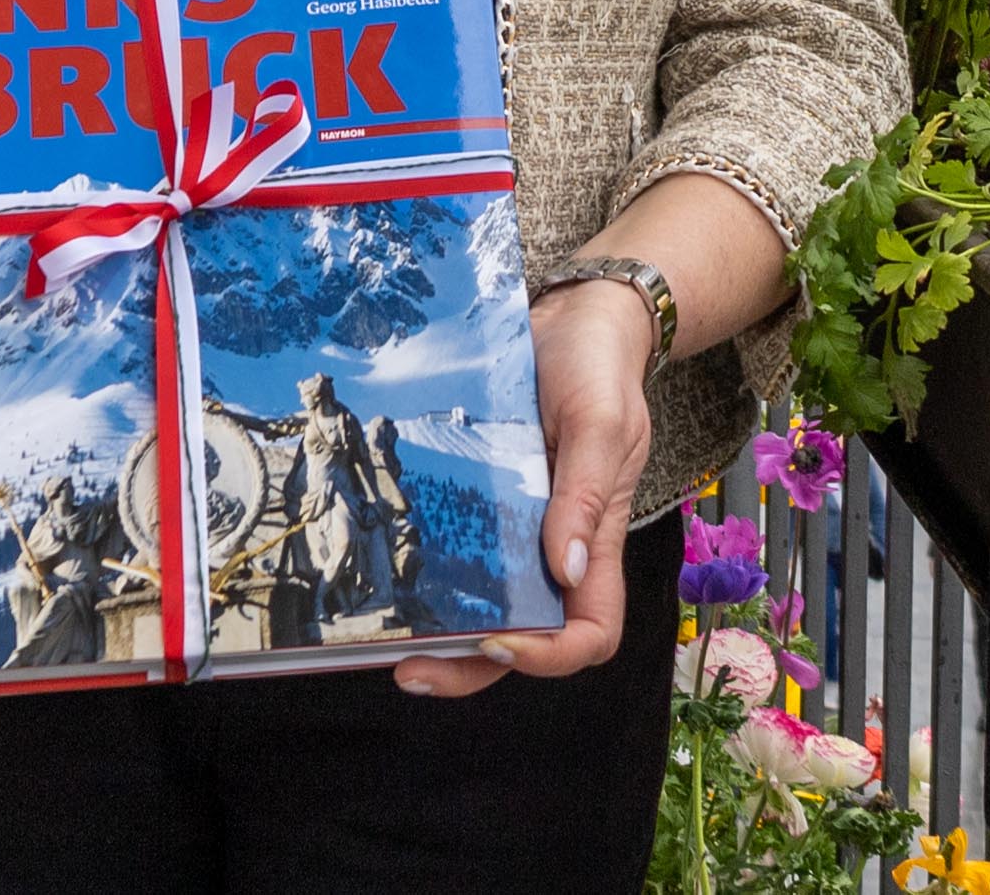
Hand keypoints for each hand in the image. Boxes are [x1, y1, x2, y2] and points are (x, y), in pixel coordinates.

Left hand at [396, 276, 654, 698]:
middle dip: (472, 667)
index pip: (591, 632)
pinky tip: (389, 578)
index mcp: (596, 540)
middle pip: (528, 639)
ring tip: (390, 647)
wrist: (573, 318)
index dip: (552, 657)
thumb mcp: (600, 421)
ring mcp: (518, 528)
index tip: (502, 641)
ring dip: (444, 639)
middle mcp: (555, 547)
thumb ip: (583, 494)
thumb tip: (564, 570)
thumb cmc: (599, 368)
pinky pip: (460, 553)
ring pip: (487, 607)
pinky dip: (429, 578)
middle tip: (411, 670)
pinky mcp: (484, 500)